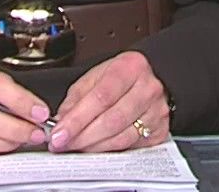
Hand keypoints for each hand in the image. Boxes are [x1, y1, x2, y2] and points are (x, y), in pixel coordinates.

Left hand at [50, 51, 170, 152]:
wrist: (153, 79)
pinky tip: (97, 147)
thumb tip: (60, 122)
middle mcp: (148, 88)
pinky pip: (131, 147)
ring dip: (93, 147)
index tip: (59, 134)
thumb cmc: (122, 76)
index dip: (77, 119)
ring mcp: (157, 110)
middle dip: (82, 137)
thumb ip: (76, 99)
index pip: (101, 98)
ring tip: (76, 146)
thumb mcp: (95, 77)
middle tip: (63, 144)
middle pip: (111, 120)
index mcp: (130, 68)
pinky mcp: (160, 130)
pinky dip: (109, 151)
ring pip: (121, 138)